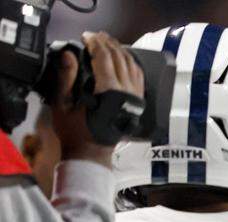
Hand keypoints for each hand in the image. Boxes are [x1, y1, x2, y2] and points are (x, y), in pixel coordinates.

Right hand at [53, 32, 143, 165]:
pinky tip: (124, 59)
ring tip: (108, 43)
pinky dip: (132, 64)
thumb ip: (66, 77)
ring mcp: (134, 98)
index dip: (95, 44)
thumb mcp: (63, 103)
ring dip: (121, 51)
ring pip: (132, 66)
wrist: (92, 153)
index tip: (86, 37)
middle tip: (96, 36)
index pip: (104, 58)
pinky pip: (139, 77)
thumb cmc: (75, 131)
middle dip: (108, 44)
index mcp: (108, 91)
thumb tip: (70, 55)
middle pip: (119, 58)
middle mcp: (126, 92)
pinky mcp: (138, 103)